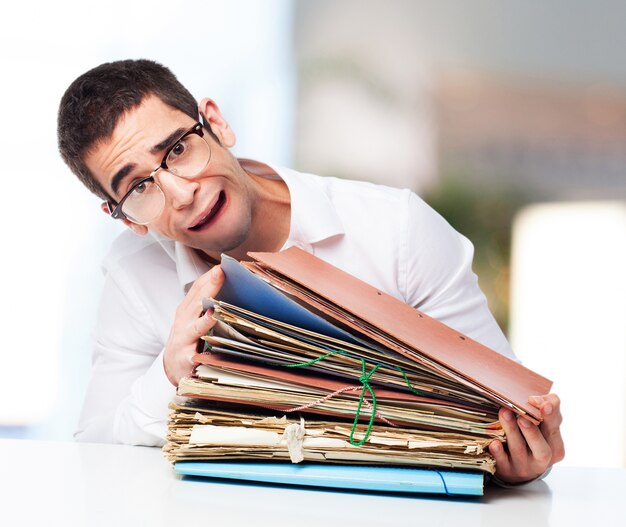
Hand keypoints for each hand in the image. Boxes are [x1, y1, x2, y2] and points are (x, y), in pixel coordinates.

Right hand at [163, 265, 223, 385]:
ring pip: (195, 327)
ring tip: (214, 311)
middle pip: (197, 301)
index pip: (198, 287)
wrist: (173, 365)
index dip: (210, 275)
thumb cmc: (189, 337)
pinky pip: (195, 354)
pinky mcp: (187, 358)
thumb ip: (208, 302)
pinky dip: (200, 351)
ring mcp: (184, 339)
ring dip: (205, 320)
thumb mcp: (194, 316)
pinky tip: (207, 349)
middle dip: (209, 287)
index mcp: (187, 309)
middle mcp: (184, 321)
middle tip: (220, 273)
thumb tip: (233, 284)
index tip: (224, 264)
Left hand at [489, 393, 564, 483]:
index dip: (550, 415)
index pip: (555, 429)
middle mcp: (542, 458)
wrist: (518, 469)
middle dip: (532, 432)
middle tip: (522, 417)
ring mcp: (523, 466)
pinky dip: (498, 452)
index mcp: (554, 445)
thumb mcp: (541, 426)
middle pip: (541, 448)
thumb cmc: (530, 439)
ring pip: (519, 450)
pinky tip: (495, 443)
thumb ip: (542, 409)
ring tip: (504, 413)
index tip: (542, 403)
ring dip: (512, 432)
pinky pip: (502, 461)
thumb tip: (537, 399)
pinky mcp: (506, 469)